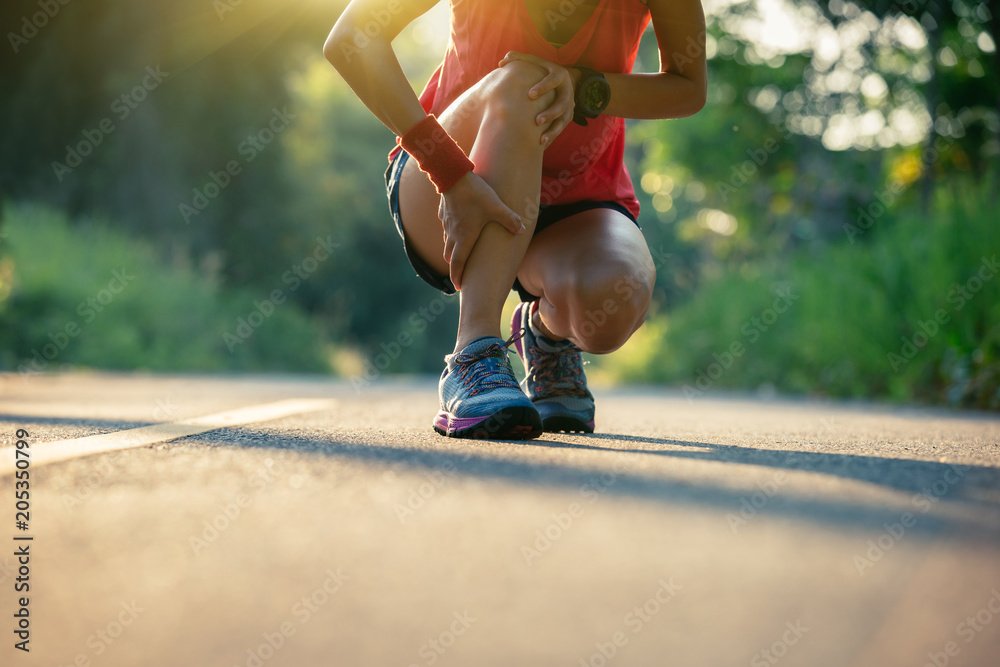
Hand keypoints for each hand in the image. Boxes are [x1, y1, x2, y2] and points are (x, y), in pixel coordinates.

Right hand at [438, 171, 525, 289]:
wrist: (452, 175)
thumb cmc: (475, 194)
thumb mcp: (496, 207)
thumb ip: (510, 219)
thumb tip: (522, 229)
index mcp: (465, 237)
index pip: (458, 264)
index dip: (458, 277)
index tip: (459, 287)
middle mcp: (453, 234)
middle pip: (450, 256)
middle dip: (455, 266)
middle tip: (461, 274)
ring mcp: (446, 224)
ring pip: (447, 243)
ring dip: (453, 251)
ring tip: (460, 254)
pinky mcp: (444, 213)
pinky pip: (446, 229)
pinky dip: (451, 235)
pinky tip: (458, 229)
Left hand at [498, 51, 577, 145]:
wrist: (563, 80)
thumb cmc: (542, 70)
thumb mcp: (535, 61)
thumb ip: (519, 59)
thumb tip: (501, 62)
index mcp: (559, 75)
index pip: (553, 80)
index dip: (543, 87)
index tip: (530, 95)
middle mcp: (567, 91)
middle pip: (562, 103)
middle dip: (551, 113)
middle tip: (537, 121)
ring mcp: (569, 105)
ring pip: (563, 120)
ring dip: (553, 130)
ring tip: (541, 140)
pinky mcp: (567, 117)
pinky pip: (560, 129)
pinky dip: (551, 137)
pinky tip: (540, 145)